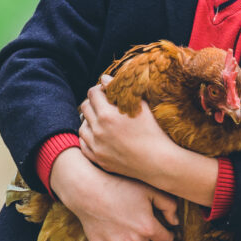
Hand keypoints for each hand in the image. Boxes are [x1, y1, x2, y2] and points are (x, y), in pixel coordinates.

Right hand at [51, 148, 179, 240]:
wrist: (88, 192)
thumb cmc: (120, 187)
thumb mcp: (149, 190)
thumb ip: (169, 205)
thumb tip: (175, 223)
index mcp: (148, 228)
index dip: (166, 233)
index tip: (161, 227)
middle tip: (147, 230)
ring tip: (132, 232)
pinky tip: (119, 235)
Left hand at [81, 85, 219, 204]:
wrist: (158, 162)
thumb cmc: (154, 131)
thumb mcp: (140, 106)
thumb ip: (120, 91)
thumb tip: (104, 79)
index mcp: (108, 115)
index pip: (93, 93)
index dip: (99, 89)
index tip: (107, 92)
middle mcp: (98, 130)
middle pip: (85, 108)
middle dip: (93, 102)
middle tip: (104, 104)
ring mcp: (97, 146)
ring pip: (82, 126)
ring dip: (90, 120)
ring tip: (102, 120)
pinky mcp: (99, 159)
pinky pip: (84, 144)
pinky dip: (89, 137)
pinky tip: (99, 135)